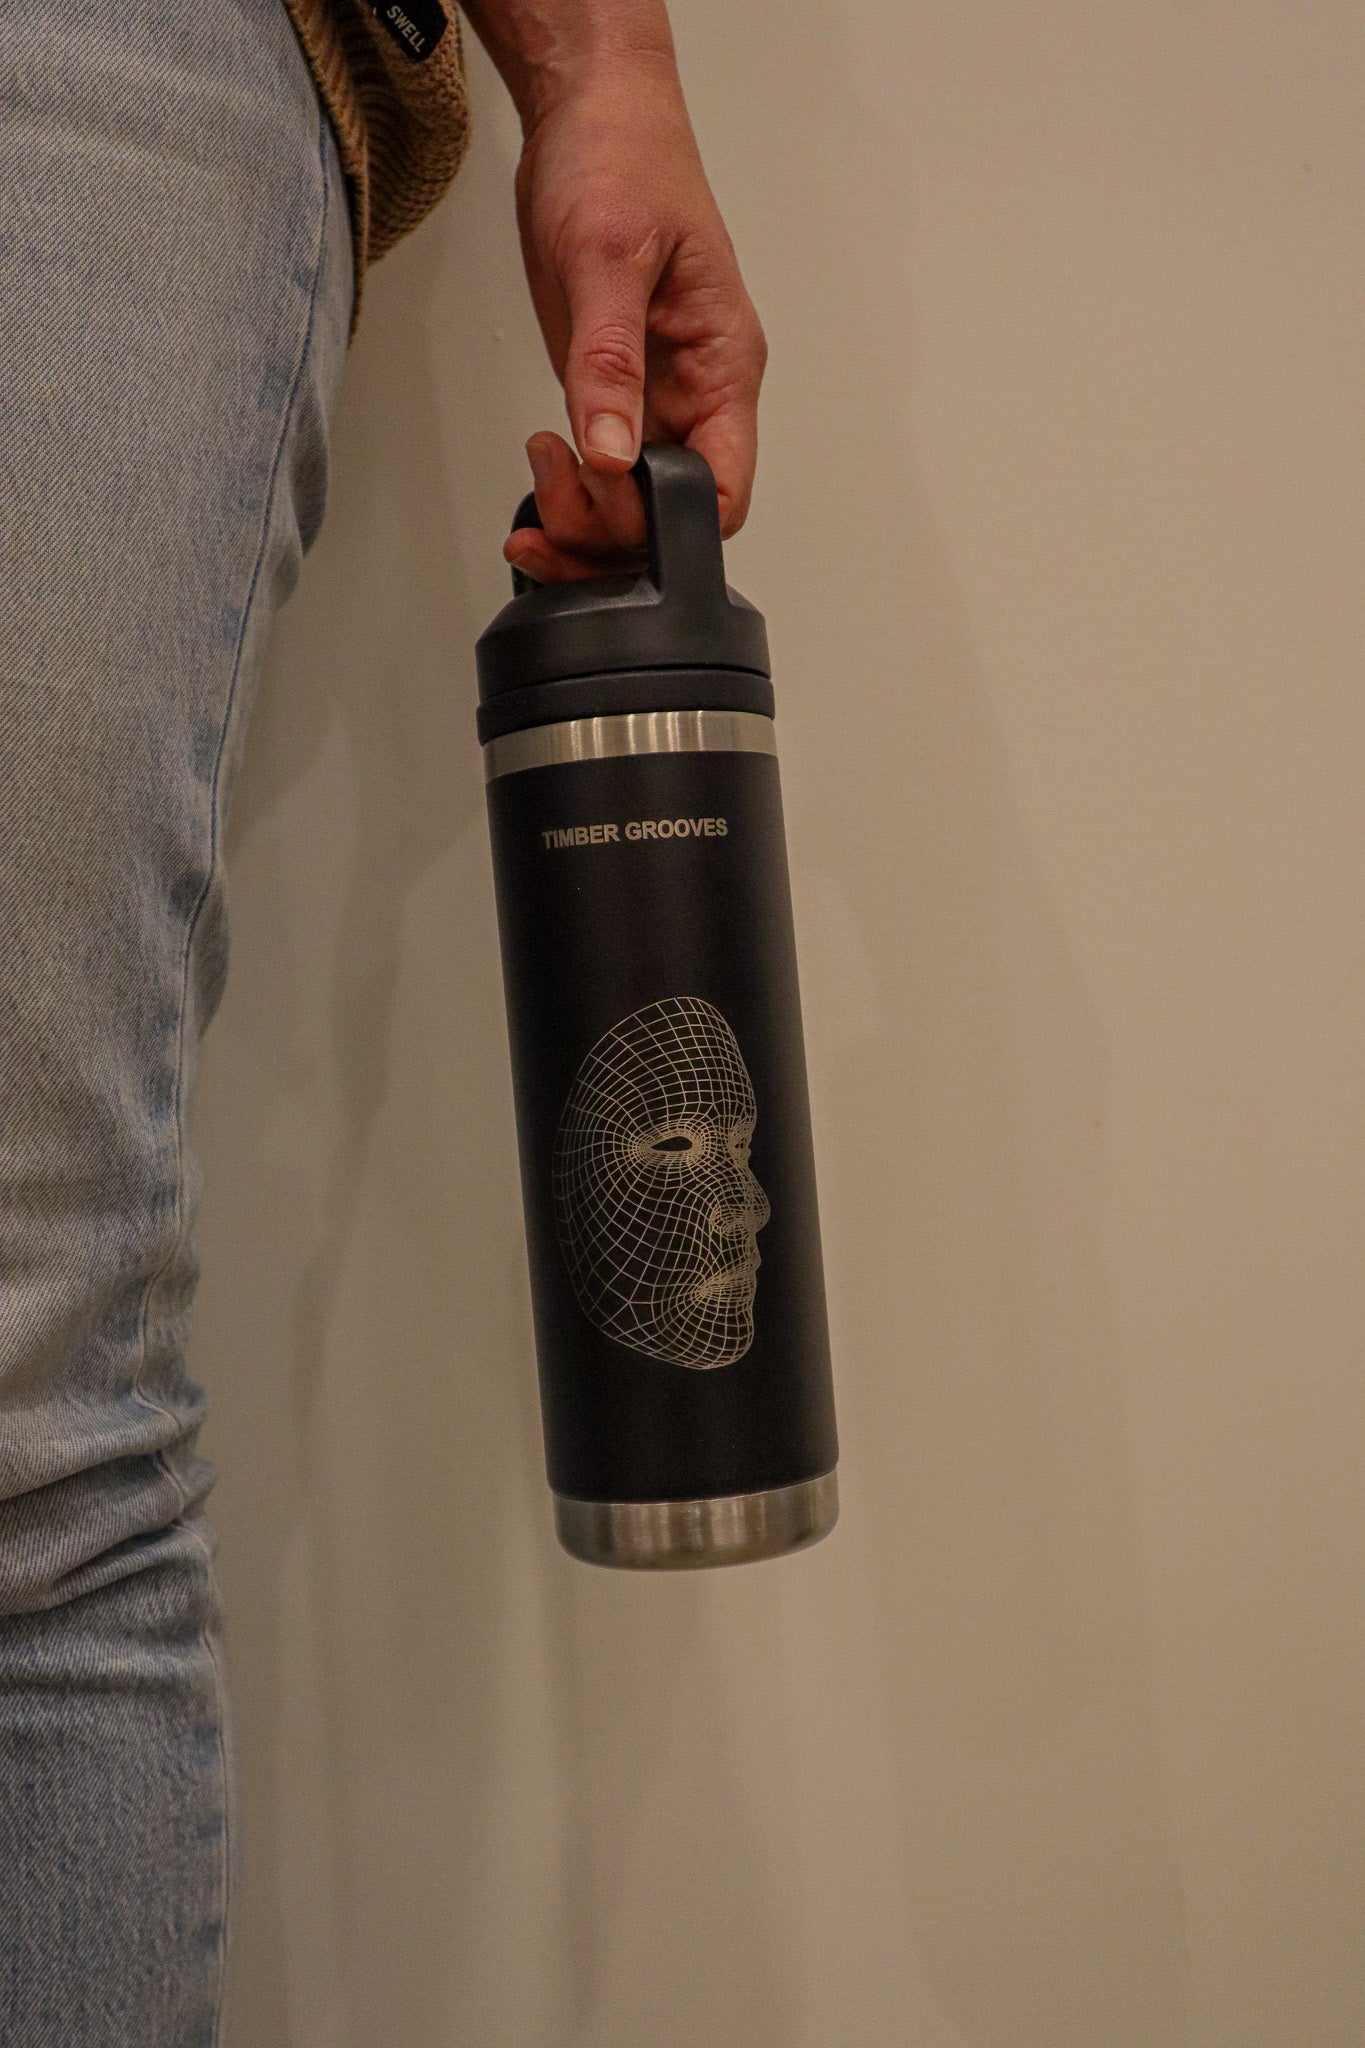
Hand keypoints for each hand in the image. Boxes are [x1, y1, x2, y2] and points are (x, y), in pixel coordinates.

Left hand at [502, 54, 765, 582]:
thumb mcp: (608, 260)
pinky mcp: (614, 390)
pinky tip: (539, 471)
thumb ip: (610, 367)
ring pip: (634, 504)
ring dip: (583, 518)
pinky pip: (603, 471)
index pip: (723, 492)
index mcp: (723, 368)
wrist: (590, 111)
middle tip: (552, 495)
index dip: (668, 524)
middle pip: (673, 516)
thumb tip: (613, 456)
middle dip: (610, 528)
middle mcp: (697, 395)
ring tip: (539, 475)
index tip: (607, 503)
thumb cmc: (623, 160)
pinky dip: (569, 490)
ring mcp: (655, 398)